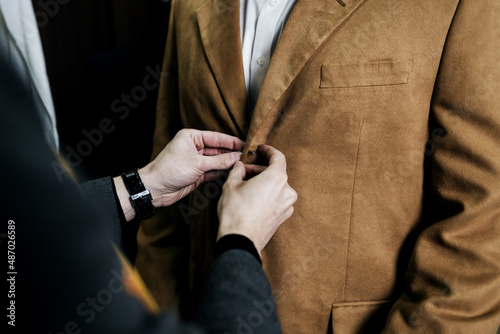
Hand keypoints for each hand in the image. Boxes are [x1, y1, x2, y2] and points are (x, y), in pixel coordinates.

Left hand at [115, 129, 243, 220]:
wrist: (155, 189)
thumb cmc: (170, 170)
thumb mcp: (198, 164)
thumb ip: (219, 161)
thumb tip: (236, 157)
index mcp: (192, 137)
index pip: (217, 137)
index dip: (232, 141)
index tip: (246, 145)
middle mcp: (194, 147)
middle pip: (218, 149)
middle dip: (231, 153)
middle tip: (247, 156)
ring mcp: (196, 161)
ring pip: (216, 161)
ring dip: (228, 164)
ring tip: (243, 165)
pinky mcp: (197, 174)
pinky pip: (213, 171)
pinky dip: (221, 173)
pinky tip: (232, 173)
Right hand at [216, 145, 297, 255]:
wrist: (240, 241)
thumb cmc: (235, 211)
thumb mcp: (231, 185)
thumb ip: (237, 171)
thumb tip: (239, 166)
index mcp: (277, 178)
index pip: (278, 157)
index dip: (269, 151)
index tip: (261, 149)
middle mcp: (287, 191)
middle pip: (276, 173)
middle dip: (260, 170)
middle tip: (244, 171)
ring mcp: (287, 206)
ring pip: (277, 187)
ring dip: (263, 183)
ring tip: (246, 186)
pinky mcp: (283, 217)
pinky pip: (277, 199)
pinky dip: (267, 195)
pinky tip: (252, 199)